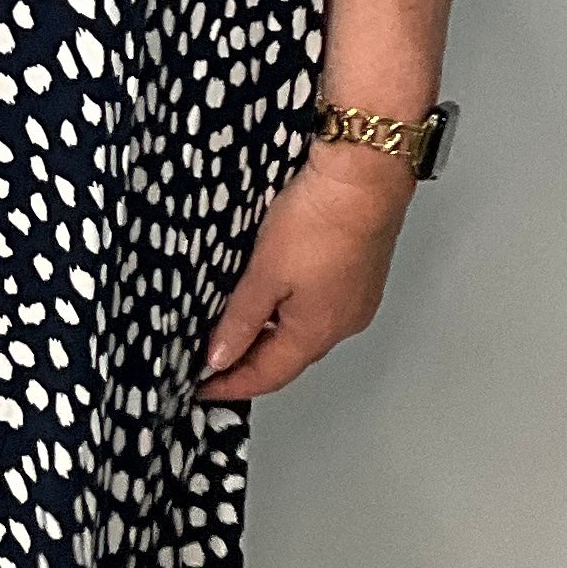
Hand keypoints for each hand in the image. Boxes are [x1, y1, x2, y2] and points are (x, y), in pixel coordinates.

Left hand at [198, 140, 414, 401]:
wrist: (365, 179)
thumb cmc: (317, 222)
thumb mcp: (264, 274)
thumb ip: (240, 320)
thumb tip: (220, 359)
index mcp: (315, 333)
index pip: (267, 376)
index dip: (231, 385)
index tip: (201, 388)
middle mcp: (342, 326)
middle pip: (288, 358)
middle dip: (250, 363)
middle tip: (211, 361)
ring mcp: (356, 301)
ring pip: (305, 332)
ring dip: (271, 337)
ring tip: (236, 329)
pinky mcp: (361, 277)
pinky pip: (320, 309)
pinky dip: (292, 314)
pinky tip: (274, 298)